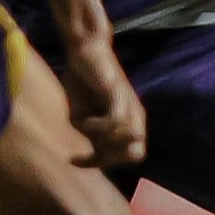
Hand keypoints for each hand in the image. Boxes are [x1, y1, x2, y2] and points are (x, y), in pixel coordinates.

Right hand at [60, 35, 148, 167]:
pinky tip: (84, 120)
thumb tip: (94, 155)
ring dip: (100, 138)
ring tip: (84, 125)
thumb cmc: (83, 84)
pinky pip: (116, 121)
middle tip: (87, 149)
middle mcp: (135, 117)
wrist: (86, 51)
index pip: (135, 156)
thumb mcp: (83, 117)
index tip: (78, 158)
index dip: (108, 162)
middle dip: (109, 157)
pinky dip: (98, 126)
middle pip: (136, 154)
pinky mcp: (118, 94)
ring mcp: (129, 106)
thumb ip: (92, 136)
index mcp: (130, 123)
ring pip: (124, 139)